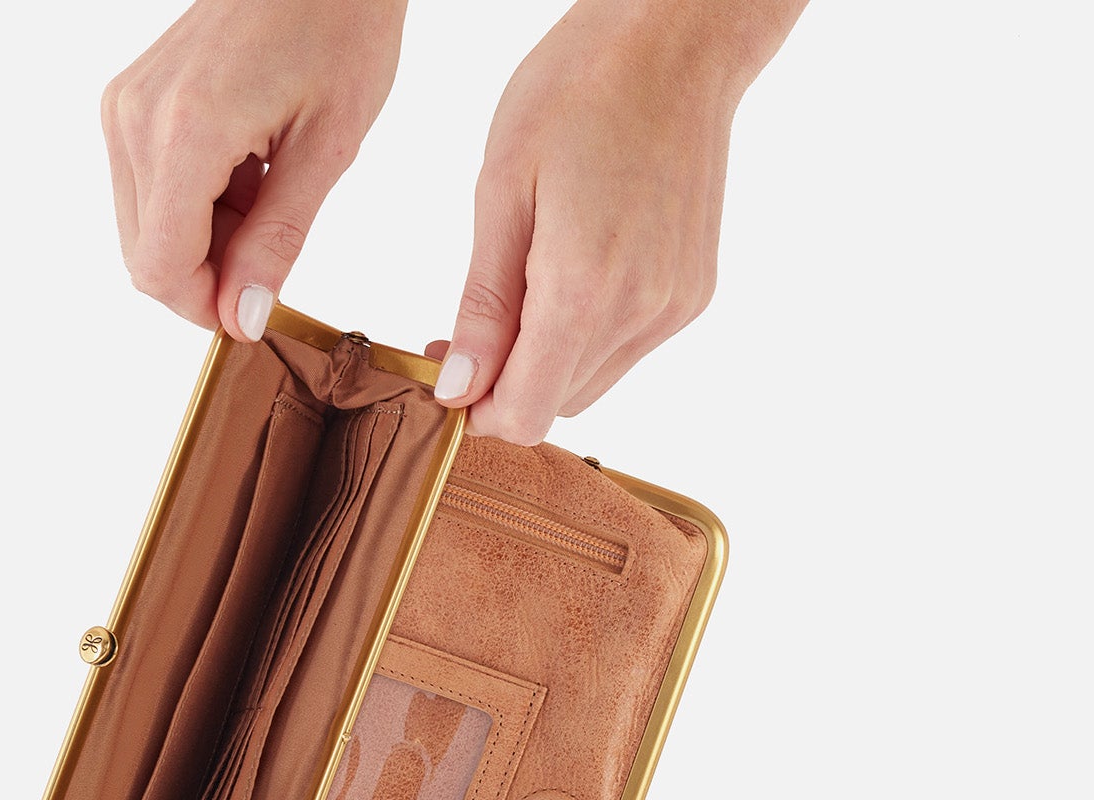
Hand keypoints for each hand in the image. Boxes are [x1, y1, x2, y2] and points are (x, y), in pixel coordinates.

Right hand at [102, 0, 406, 340]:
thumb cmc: (340, 26)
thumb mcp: (327, 149)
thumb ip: (277, 241)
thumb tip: (240, 317)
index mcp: (185, 131)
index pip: (159, 269)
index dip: (206, 306)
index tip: (257, 307)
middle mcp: (135, 118)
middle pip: (145, 256)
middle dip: (208, 275)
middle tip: (275, 244)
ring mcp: (125, 106)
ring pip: (146, 228)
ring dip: (206, 240)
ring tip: (268, 192)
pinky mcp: (130, 101)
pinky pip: (149, 190)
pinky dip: (198, 205)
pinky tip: (248, 171)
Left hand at [429, 0, 771, 443]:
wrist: (677, 41)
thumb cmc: (579, 92)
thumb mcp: (501, 192)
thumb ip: (482, 306)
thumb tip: (459, 389)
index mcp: (585, 291)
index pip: (526, 414)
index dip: (478, 412)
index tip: (450, 374)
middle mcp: (641, 313)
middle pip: (556, 404)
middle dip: (505, 385)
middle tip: (465, 330)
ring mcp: (674, 308)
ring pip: (590, 383)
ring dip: (545, 362)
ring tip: (516, 296)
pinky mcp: (692, 295)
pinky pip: (625, 350)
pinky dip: (586, 336)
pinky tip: (567, 279)